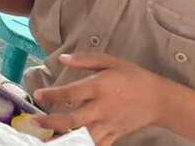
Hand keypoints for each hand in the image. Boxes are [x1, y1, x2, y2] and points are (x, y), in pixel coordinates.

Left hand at [34, 53, 166, 144]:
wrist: (159, 99)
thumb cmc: (132, 77)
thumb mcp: (110, 61)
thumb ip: (85, 59)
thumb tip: (62, 58)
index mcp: (99, 87)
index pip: (71, 93)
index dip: (53, 95)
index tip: (38, 94)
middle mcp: (102, 108)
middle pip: (74, 119)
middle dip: (52, 122)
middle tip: (36, 122)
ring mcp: (109, 124)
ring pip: (84, 136)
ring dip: (65, 137)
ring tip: (47, 138)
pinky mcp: (115, 135)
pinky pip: (98, 145)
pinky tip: (71, 144)